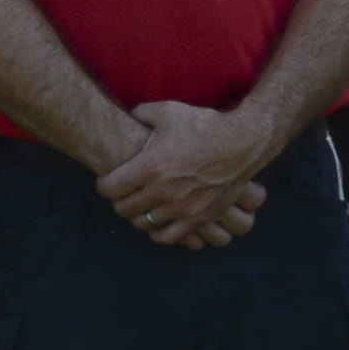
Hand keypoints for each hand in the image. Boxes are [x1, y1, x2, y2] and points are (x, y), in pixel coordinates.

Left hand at [96, 101, 269, 252]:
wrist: (243, 142)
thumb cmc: (205, 125)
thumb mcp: (168, 112)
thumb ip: (141, 114)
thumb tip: (130, 117)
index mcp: (149, 167)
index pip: (108, 188)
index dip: (105, 183)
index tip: (110, 179)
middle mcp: (162, 192)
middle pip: (122, 209)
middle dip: (119, 200)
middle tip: (125, 192)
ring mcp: (180, 209)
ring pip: (143, 224)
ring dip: (139, 215)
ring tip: (143, 204)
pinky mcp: (198, 219)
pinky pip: (167, 237)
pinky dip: (158, 231)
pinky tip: (160, 220)